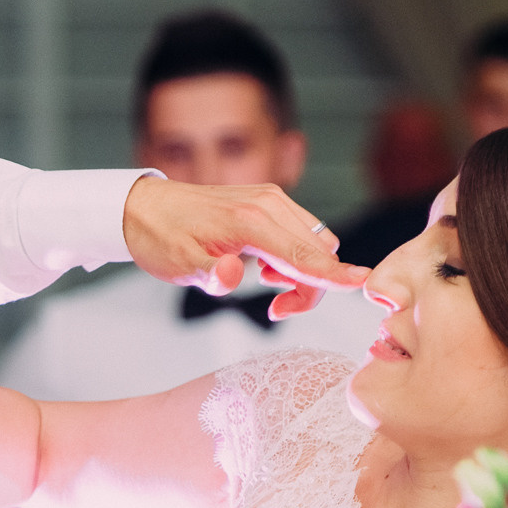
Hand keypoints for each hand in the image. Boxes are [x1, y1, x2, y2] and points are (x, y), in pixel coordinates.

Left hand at [122, 175, 368, 318]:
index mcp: (249, 220)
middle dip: (309, 286)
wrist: (143, 207)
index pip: (303, 253)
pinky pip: (301, 235)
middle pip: (319, 252)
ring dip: (302, 273)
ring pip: (316, 244)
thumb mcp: (178, 265)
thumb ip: (210, 275)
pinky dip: (294, 258)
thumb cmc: (160, 237)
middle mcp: (268, 203)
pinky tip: (263, 268)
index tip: (363, 284)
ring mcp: (271, 199)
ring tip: (262, 284)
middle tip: (272, 307)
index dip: (333, 274)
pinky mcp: (269, 202)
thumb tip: (233, 277)